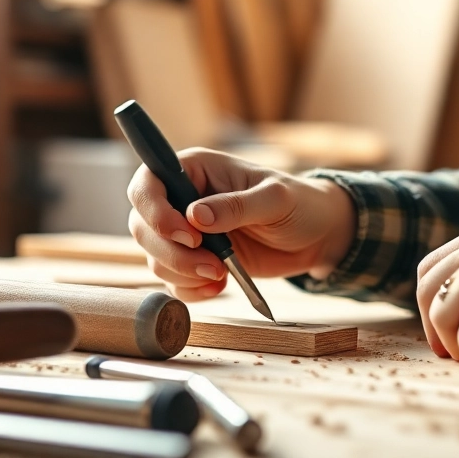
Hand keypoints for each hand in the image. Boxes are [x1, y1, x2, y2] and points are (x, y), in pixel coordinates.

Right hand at [127, 148, 353, 300]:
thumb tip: (195, 216)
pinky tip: (220, 286)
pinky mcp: (194, 260)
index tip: (188, 234)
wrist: (316, 235)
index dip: (155, 211)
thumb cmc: (299, 203)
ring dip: (183, 273)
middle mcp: (182, 199)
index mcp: (195, 169)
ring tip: (221, 274)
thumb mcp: (275, 199)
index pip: (147, 184)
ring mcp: (185, 232)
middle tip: (214, 265)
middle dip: (171, 253)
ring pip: (153, 257)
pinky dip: (191, 290)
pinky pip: (172, 281)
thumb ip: (237, 205)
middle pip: (142, 227)